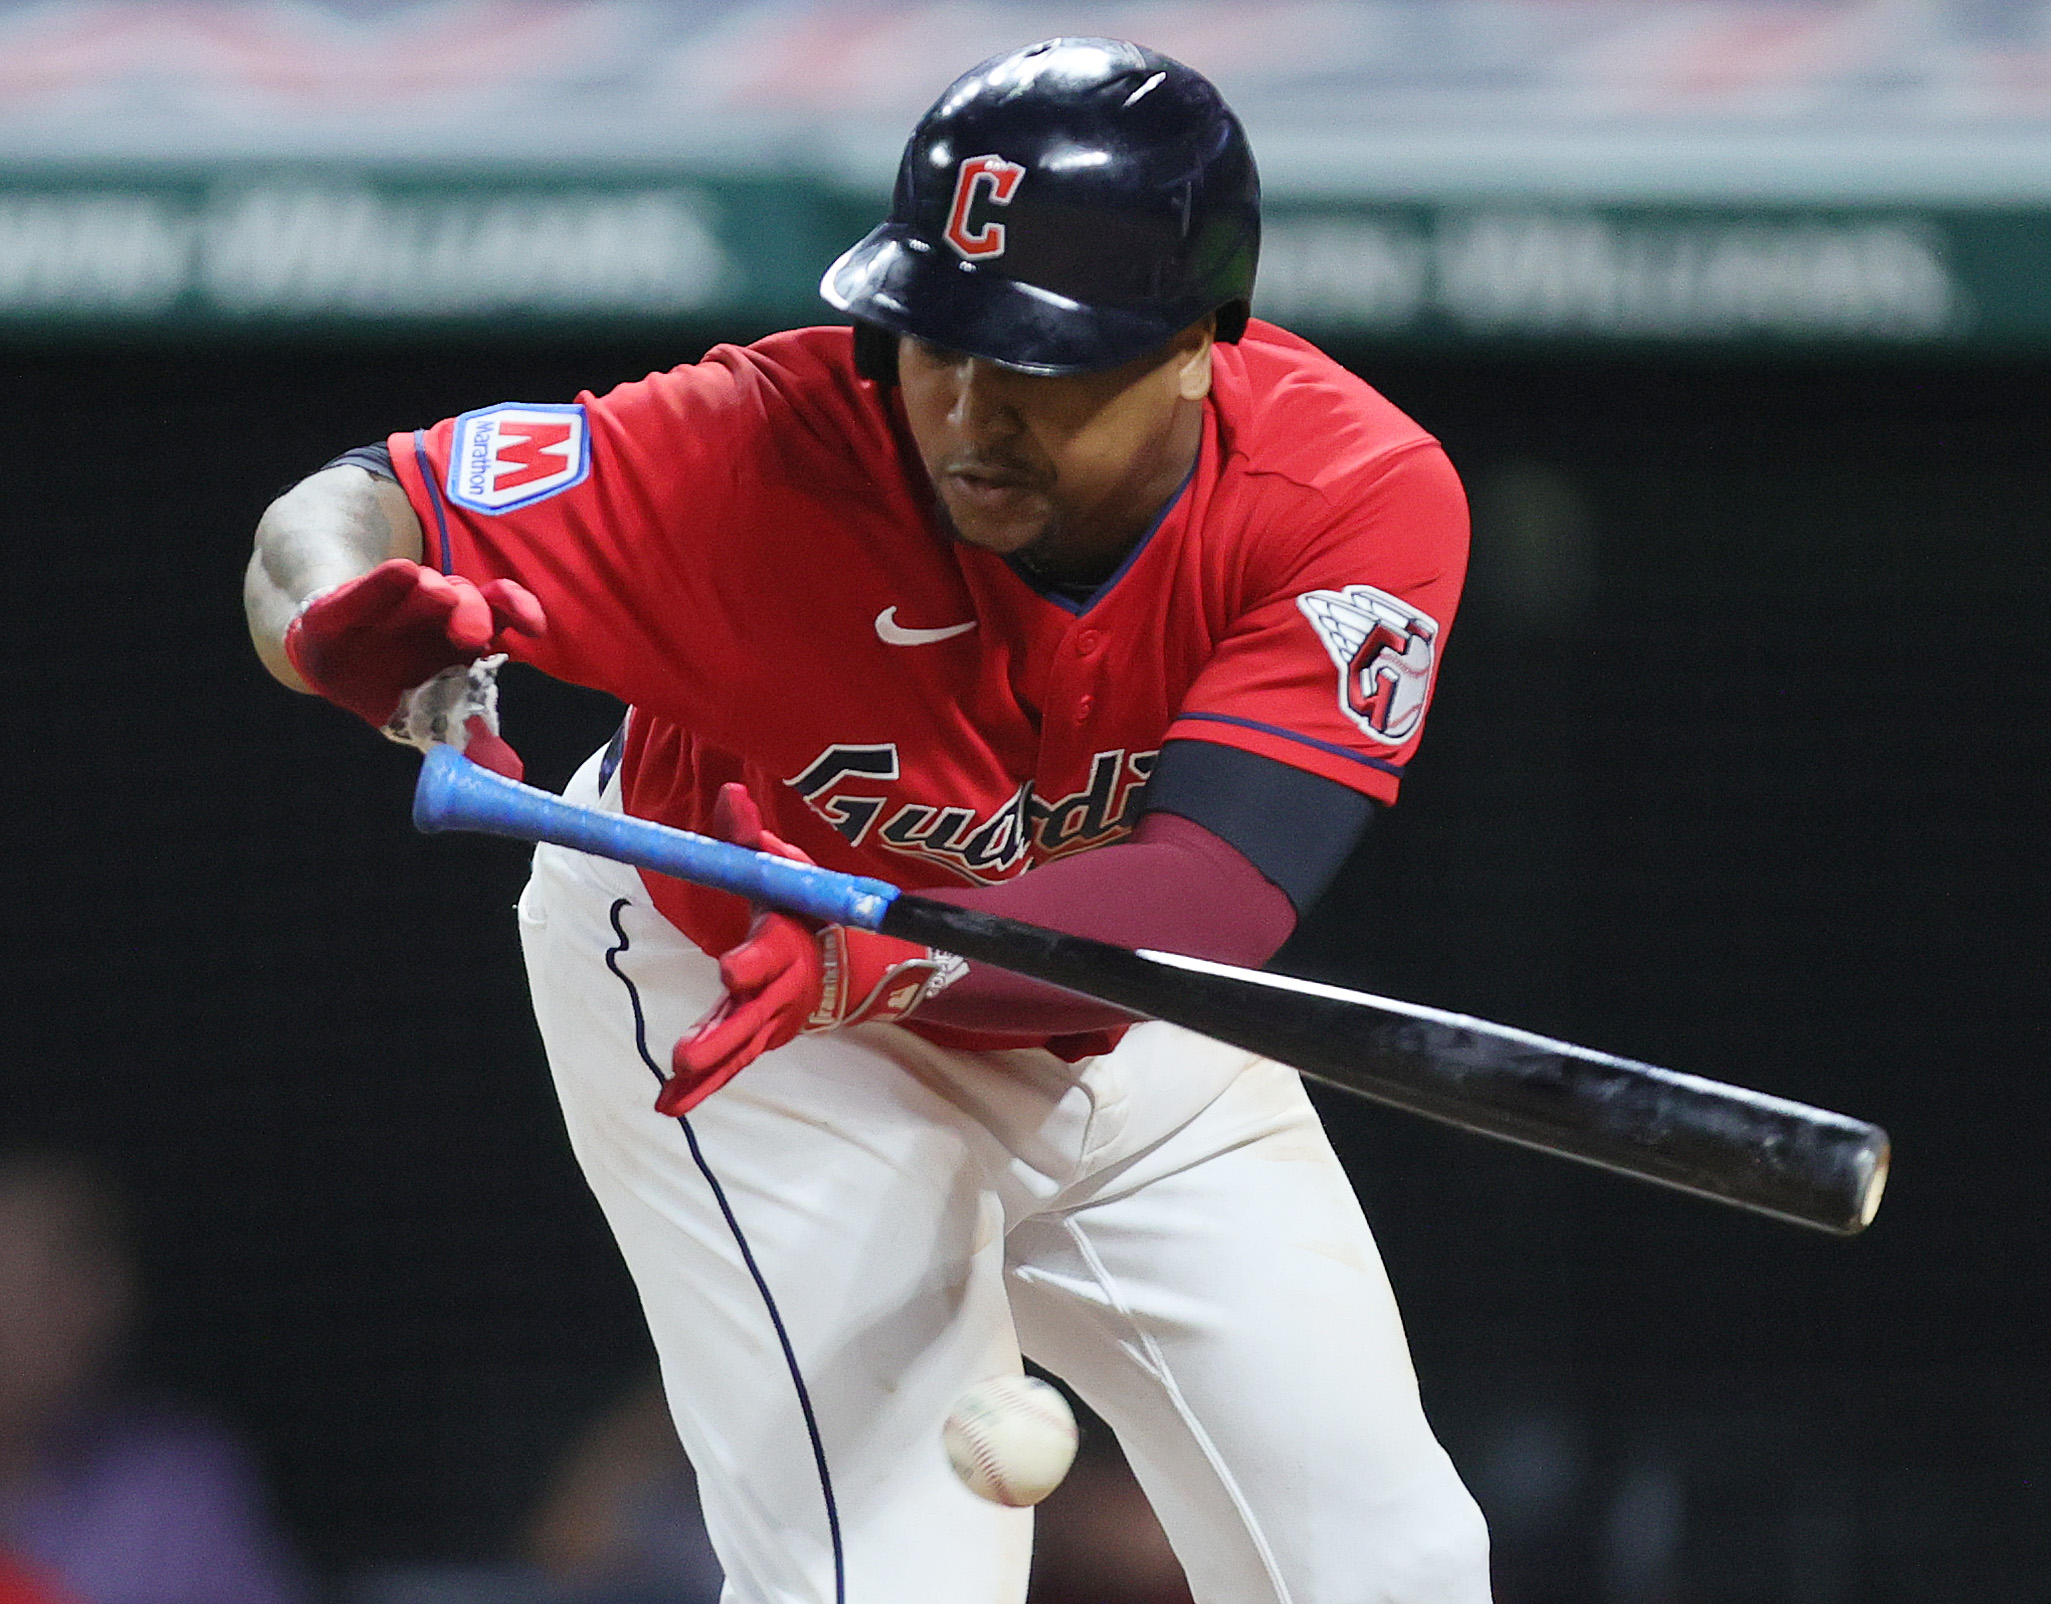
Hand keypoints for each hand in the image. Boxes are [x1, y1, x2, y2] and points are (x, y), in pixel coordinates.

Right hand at [284, 559, 544, 727]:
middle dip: (474, 613)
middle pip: (467, 598)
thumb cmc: (395, 685)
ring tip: (436, 598)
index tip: (534, 628)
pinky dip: (388, 581)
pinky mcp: (358, 599)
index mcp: (466, 634)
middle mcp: (441, 610)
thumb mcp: (434, 718)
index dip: (521, 610)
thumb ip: (471, 742)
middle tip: (472, 636)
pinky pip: (376, 585)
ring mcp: (400, 600)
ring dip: (436, 591)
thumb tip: (511, 776)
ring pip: (427, 586)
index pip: (502, 609)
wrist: (332, 666)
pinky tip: (400, 573)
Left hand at [657, 785, 962, 1116]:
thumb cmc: (806, 907)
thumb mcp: (784, 869)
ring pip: (738, 1050)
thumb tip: (730, 794)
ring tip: (672, 1086)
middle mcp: (780, 989)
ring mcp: (770, 1020)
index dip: (752, 962)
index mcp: (786, 944)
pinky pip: (731, 1067)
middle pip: (749, 1017)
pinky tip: (666, 1106)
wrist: (852, 961)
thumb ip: (751, 840)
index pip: (768, 954)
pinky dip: (701, 1088)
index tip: (731, 971)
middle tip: (687, 1054)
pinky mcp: (758, 1038)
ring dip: (707, 1071)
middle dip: (720, 1036)